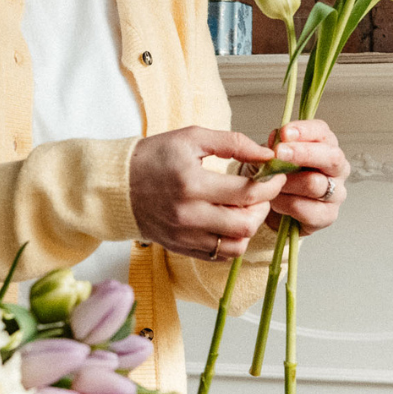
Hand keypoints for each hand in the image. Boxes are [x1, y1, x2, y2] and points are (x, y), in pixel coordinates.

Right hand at [129, 127, 283, 261]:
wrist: (117, 185)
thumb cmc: (153, 157)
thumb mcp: (191, 138)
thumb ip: (232, 143)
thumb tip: (266, 154)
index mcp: (192, 183)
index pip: (247, 192)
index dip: (270, 184)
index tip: (275, 176)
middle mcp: (189, 214)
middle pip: (245, 223)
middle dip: (264, 207)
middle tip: (262, 193)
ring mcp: (185, 235)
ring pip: (236, 245)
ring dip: (249, 227)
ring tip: (246, 209)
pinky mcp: (182, 247)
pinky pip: (220, 255)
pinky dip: (233, 241)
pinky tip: (229, 222)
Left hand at [263, 119, 349, 235]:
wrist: (272, 207)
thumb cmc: (277, 175)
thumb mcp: (271, 156)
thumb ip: (276, 145)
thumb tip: (278, 138)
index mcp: (325, 145)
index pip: (322, 132)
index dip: (304, 131)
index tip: (284, 133)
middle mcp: (337, 168)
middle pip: (331, 157)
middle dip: (303, 153)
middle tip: (278, 153)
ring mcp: (336, 192)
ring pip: (314, 183)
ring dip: (287, 183)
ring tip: (271, 184)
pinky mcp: (328, 215)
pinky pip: (306, 208)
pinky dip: (285, 204)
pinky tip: (276, 202)